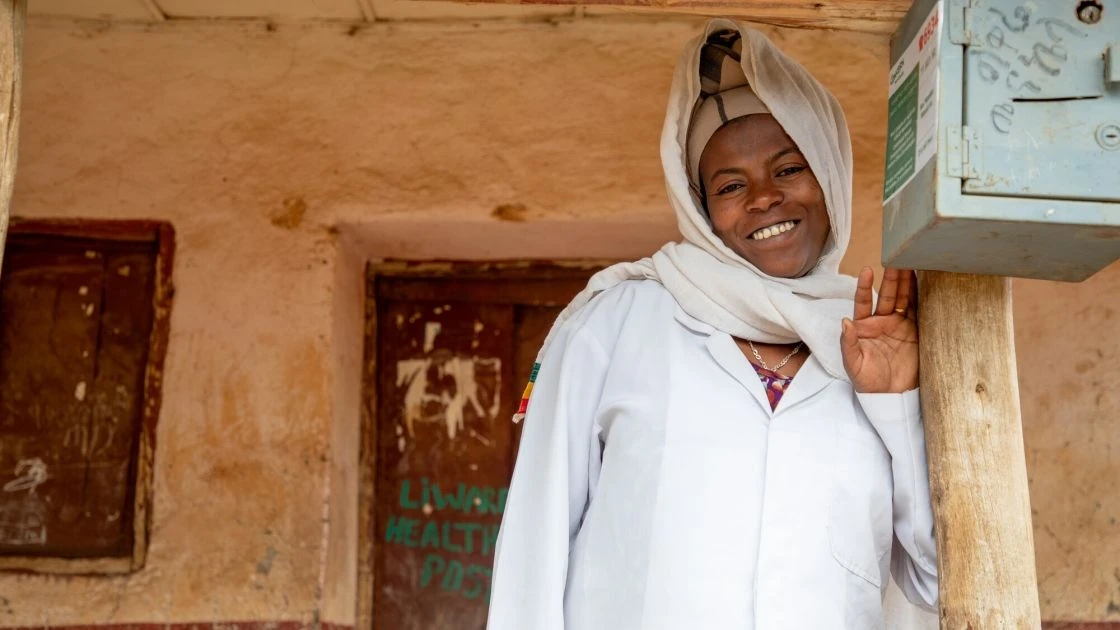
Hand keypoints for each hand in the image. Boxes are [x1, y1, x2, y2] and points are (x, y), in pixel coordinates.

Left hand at [840, 267, 918, 392]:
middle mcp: (882, 321)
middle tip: (898, 258)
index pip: (864, 301)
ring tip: (914, 263)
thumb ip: (848, 343)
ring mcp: (901, 326)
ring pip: (906, 299)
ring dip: (909, 283)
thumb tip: (845, 322)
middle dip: (893, 278)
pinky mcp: (917, 333)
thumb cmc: (867, 381)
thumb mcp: (853, 364)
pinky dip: (925, 297)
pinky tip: (929, 283)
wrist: (890, 397)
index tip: (867, 271)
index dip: (866, 287)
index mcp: (864, 326)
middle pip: (889, 295)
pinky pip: (921, 311)